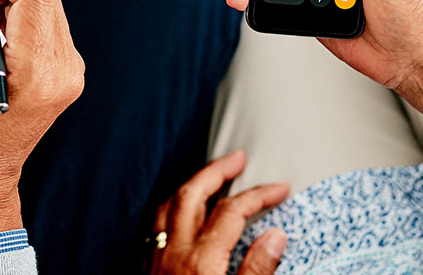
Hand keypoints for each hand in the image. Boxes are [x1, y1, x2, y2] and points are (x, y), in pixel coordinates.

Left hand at [150, 150, 288, 274]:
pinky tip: (179, 212)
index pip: (232, 212)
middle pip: (192, 194)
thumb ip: (257, 269)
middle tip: (236, 159)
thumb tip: (275, 237)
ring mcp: (155, 259)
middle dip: (216, 171)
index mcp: (201, 259)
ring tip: (208, 177)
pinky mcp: (144, 268)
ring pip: (167, 205)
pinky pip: (154, 225)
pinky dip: (170, 208)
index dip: (258, 195)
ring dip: (190, 185)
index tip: (278, 189)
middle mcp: (174, 252)